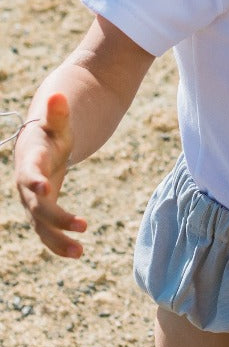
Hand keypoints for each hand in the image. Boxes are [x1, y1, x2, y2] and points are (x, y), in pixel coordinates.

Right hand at [14, 93, 86, 257]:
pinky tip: (77, 252)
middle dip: (57, 218)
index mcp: (30, 162)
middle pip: (38, 207)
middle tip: (83, 226)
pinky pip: (47, 232)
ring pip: (41, 227)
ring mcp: (32, 202)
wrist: (40, 147)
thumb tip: (58, 94)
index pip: (29, 174)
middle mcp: (26, 186)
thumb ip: (58, 113)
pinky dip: (59, 242)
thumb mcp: (57, 123)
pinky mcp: (41, 212)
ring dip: (58, 240)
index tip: (45, 189)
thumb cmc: (51, 132)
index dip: (35, 181)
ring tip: (81, 252)